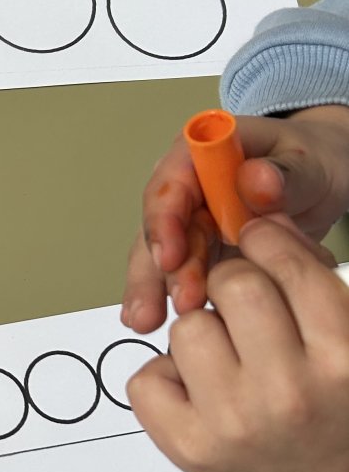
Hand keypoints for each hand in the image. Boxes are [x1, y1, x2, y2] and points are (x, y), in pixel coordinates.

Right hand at [121, 105, 348, 331]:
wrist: (322, 177)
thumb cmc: (313, 160)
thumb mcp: (309, 162)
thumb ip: (285, 172)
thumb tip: (255, 180)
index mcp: (206, 152)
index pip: (173, 182)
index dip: (165, 219)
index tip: (170, 255)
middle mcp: (190, 185)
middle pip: (160, 225)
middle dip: (161, 267)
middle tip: (181, 301)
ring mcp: (193, 218)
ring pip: (160, 254)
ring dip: (155, 288)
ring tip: (148, 320)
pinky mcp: (202, 247)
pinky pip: (179, 272)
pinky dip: (168, 296)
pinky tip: (153, 319)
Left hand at [128, 219, 348, 471]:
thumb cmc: (331, 406)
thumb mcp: (347, 338)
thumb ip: (311, 276)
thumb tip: (258, 216)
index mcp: (345, 360)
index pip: (287, 266)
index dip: (264, 241)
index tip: (255, 240)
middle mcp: (291, 395)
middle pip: (231, 286)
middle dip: (232, 283)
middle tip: (244, 307)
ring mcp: (234, 425)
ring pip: (184, 327)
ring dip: (200, 332)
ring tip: (231, 359)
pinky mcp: (188, 449)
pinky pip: (144, 376)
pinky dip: (165, 376)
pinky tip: (201, 393)